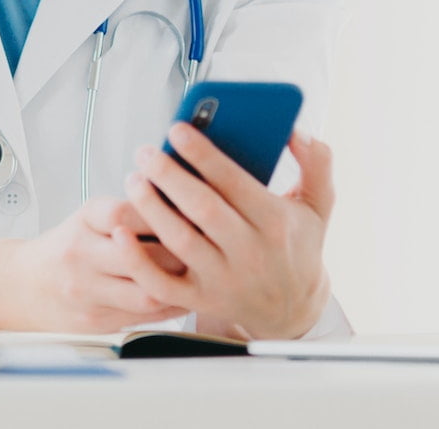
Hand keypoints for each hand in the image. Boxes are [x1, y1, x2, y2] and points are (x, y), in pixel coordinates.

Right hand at [0, 195, 191, 332]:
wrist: (22, 285)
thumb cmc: (64, 248)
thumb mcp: (89, 218)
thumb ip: (128, 213)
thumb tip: (181, 204)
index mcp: (85, 219)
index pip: (128, 212)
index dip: (164, 213)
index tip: (189, 211)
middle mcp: (81, 253)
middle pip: (141, 255)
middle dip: (179, 252)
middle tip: (206, 248)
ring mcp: (87, 289)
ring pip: (146, 290)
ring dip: (178, 284)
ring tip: (198, 275)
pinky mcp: (95, 319)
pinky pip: (144, 316)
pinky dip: (169, 306)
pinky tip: (183, 297)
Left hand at [106, 125, 334, 339]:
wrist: (293, 310)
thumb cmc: (297, 246)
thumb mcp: (318, 205)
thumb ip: (316, 163)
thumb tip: (295, 131)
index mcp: (275, 222)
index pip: (234, 182)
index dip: (203, 154)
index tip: (177, 129)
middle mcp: (250, 252)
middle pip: (202, 210)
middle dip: (169, 176)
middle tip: (145, 152)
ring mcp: (224, 279)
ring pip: (180, 242)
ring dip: (151, 208)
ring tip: (133, 179)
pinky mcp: (201, 300)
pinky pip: (162, 284)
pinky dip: (137, 260)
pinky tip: (120, 232)